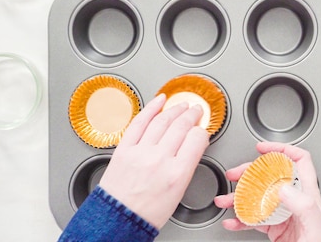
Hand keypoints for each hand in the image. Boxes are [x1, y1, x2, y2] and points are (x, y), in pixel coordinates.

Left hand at [99, 93, 209, 228]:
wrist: (118, 219)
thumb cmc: (147, 212)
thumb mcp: (178, 191)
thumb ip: (186, 165)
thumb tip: (192, 145)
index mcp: (177, 173)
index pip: (197, 138)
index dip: (202, 131)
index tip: (201, 129)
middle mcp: (159, 160)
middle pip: (181, 125)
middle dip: (192, 114)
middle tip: (196, 110)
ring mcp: (140, 152)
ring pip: (162, 120)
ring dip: (175, 109)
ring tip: (181, 105)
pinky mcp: (124, 148)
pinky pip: (139, 122)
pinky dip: (151, 107)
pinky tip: (159, 100)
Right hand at [214, 142, 320, 241]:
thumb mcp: (316, 227)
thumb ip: (303, 205)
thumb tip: (282, 187)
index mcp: (308, 196)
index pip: (299, 161)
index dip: (281, 149)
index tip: (262, 149)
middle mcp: (295, 202)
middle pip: (270, 177)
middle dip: (249, 172)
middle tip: (234, 174)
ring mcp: (284, 215)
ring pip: (257, 198)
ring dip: (238, 197)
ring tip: (224, 200)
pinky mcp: (275, 230)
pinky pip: (254, 220)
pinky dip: (240, 220)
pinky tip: (232, 221)